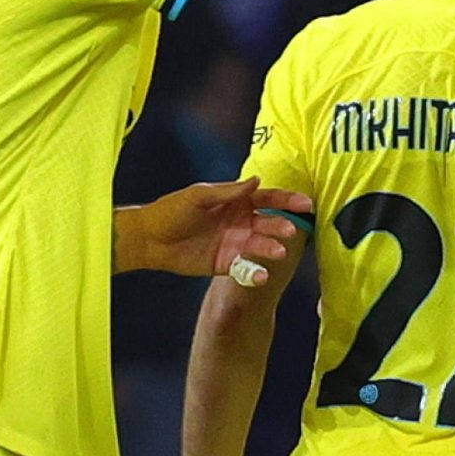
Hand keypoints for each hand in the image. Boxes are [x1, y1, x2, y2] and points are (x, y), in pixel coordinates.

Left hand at [119, 179, 311, 277]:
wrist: (148, 239)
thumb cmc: (171, 211)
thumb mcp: (198, 196)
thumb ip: (228, 191)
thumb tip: (257, 180)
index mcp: (236, 201)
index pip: (268, 199)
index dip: (287, 200)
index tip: (306, 204)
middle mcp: (240, 222)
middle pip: (269, 223)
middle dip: (281, 226)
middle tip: (290, 231)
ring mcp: (235, 244)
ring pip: (261, 246)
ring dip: (271, 249)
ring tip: (278, 253)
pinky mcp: (226, 264)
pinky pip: (245, 268)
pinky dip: (255, 272)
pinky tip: (261, 275)